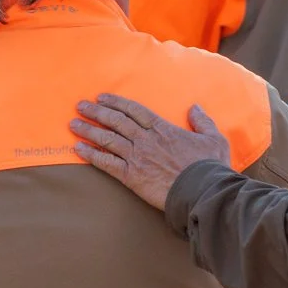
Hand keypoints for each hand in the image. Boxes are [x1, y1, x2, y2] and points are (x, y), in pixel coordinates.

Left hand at [72, 93, 233, 210]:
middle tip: (81, 105)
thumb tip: (195, 108)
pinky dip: (91, 155)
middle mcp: (146, 139)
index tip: (102, 97)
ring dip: (89, 130)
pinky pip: (106, 163)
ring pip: (107, 139)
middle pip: (116, 120)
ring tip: (74, 124)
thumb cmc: (209, 166)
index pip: (134, 110)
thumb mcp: (214, 138)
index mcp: (163, 128)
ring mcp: (137, 157)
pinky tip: (78, 149)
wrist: (202, 191)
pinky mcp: (131, 176)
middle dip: (97, 111)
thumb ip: (202, 121)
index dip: (116, 102)